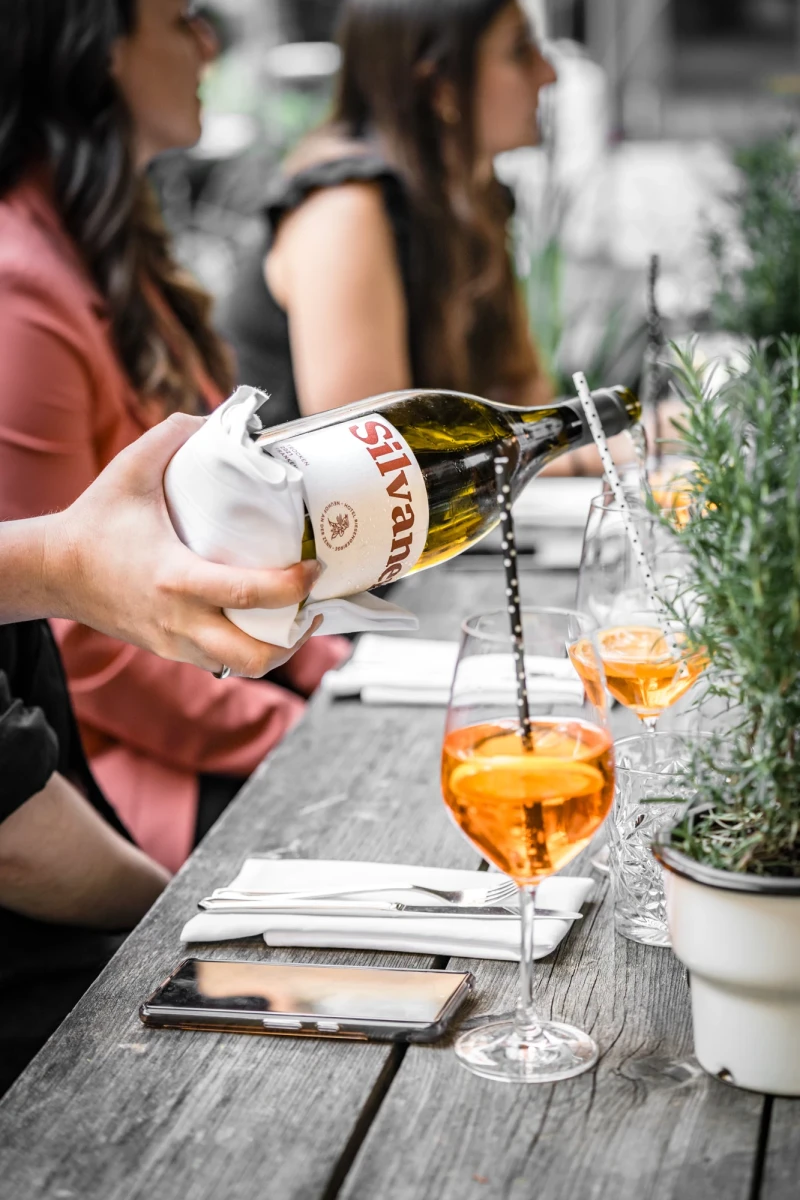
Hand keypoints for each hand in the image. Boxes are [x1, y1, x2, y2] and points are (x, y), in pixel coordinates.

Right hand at [44, 414, 321, 676]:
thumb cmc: (94, 522)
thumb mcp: (131, 469)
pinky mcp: (170, 650)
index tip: (313, 566)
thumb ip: (174, 434)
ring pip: (241, 667)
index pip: (250, 594)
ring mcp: (176, 643)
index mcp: (176, 579)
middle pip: (254, 657)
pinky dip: (248, 647)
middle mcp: (180, 620)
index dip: (294, 585)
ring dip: (277, 649)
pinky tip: (260, 620)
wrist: (54, 572)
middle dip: (296, 638)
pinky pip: (221, 661)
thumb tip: (219, 417)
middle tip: (312, 605)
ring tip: (295, 616)